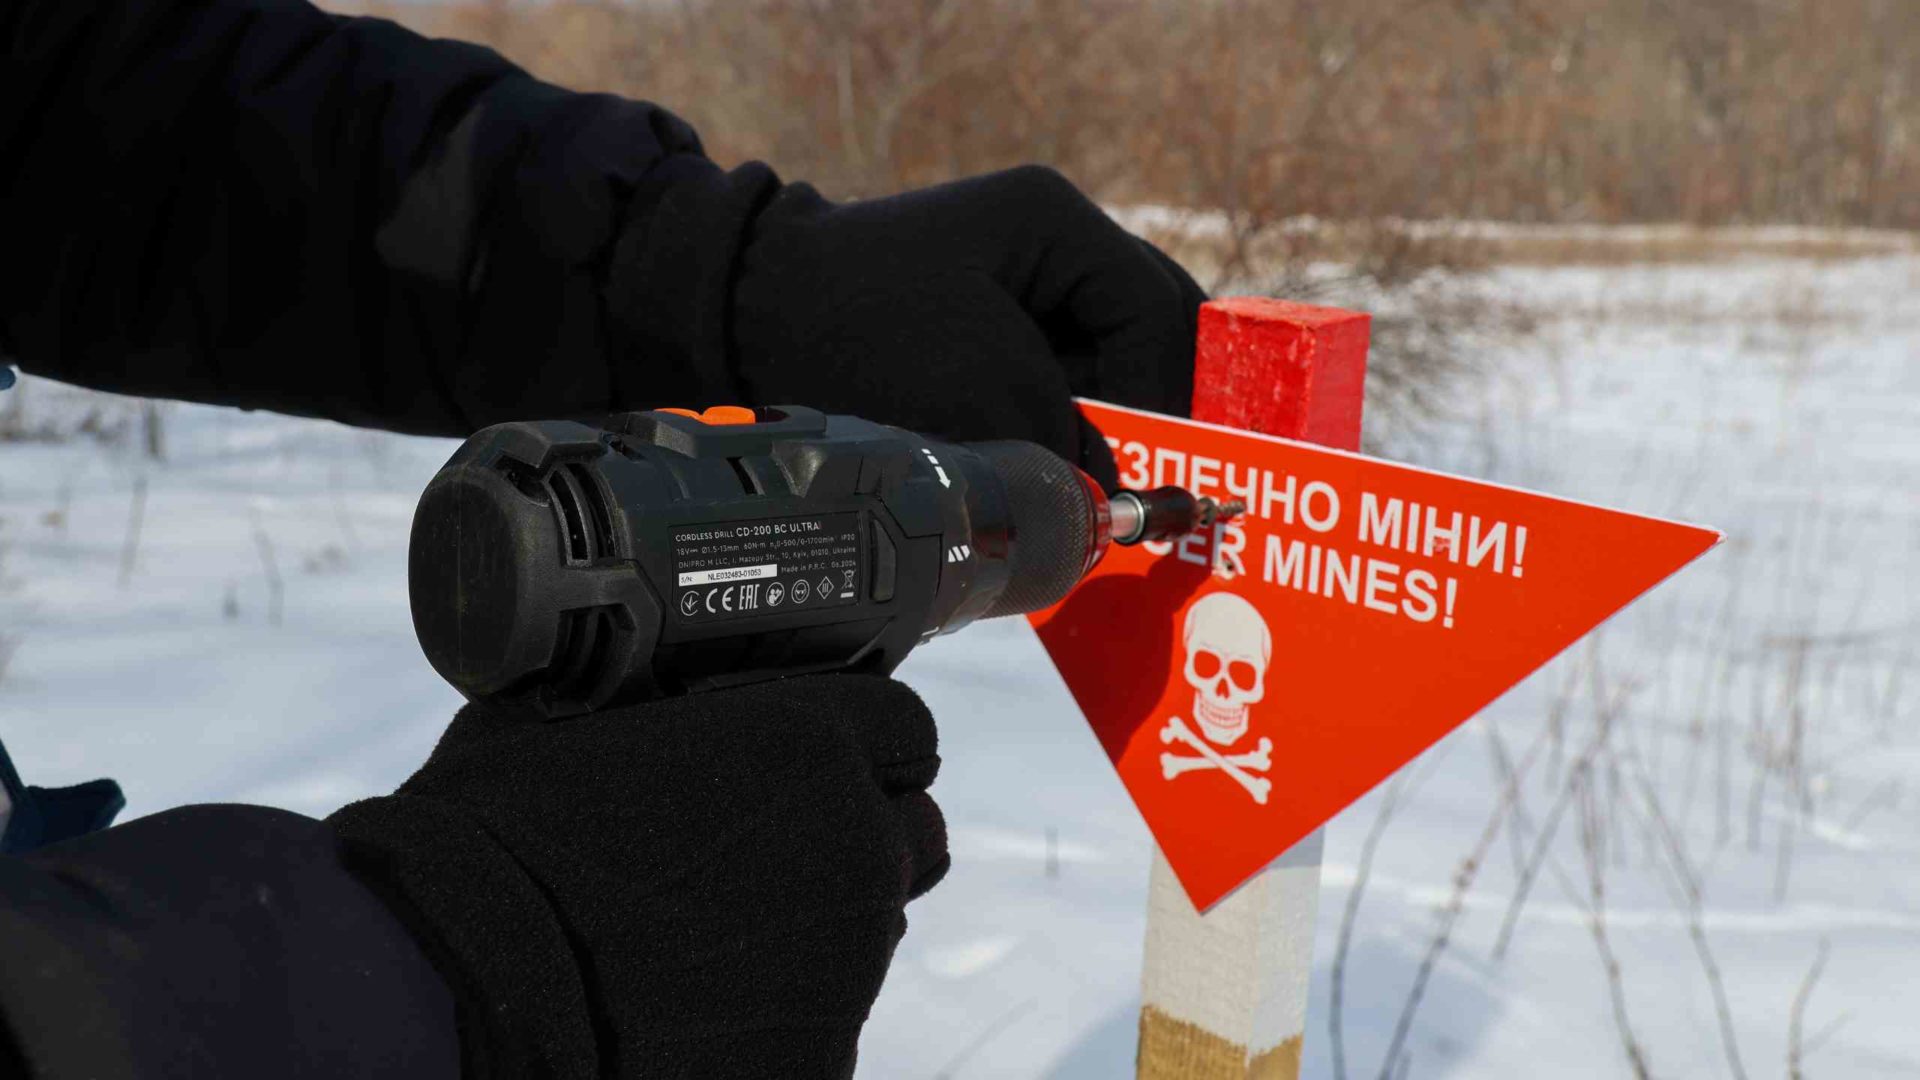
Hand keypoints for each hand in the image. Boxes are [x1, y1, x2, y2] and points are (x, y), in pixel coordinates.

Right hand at [328, 676, 946, 1078]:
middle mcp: (853, 851)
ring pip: (868, 928)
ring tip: (698, 935)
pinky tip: (689, 1002)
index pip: (904, 726)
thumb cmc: (489, 847)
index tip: (817, 758)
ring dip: (811, 922)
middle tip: (762, 850)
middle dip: (857, 833)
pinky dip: (775, 1008)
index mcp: (809, 748)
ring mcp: (846, 969)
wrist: (449, 1002)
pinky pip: (823, 1019)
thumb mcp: (559, 719)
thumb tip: (631, 667)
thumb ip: (639, 692)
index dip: (862, 739)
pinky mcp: (819, 1061)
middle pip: (908, 832)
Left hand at [729, 166, 1206, 489]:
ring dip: (1106, 429)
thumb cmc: (862, 333)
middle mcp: (1049, 247)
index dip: (1166, 396)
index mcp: (1056, 224)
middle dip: (1151, 411)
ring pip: (1105, 367)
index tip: (1156, 468)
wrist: (745, 321)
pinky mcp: (989, 334)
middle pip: (1146, 332)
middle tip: (1154, 482)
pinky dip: (1063, 433)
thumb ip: (1063, 443)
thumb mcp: (979, 386)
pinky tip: (1054, 476)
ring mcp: (1020, 288)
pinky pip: (1057, 387)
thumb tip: (1122, 503)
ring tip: (1100, 489)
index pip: (1156, 309)